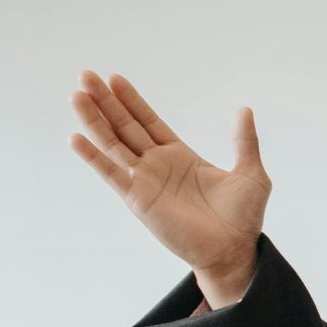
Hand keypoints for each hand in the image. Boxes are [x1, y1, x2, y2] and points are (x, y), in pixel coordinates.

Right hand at [69, 71, 269, 293]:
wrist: (234, 251)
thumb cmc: (242, 219)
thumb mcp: (250, 173)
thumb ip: (244, 141)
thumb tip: (245, 110)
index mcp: (179, 156)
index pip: (148, 121)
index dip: (131, 101)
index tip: (114, 78)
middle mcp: (157, 166)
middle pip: (125, 127)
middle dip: (105, 102)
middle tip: (85, 75)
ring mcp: (145, 182)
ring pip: (113, 144)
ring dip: (93, 121)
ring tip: (76, 96)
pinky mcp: (138, 200)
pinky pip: (111, 174)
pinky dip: (93, 157)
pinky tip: (76, 138)